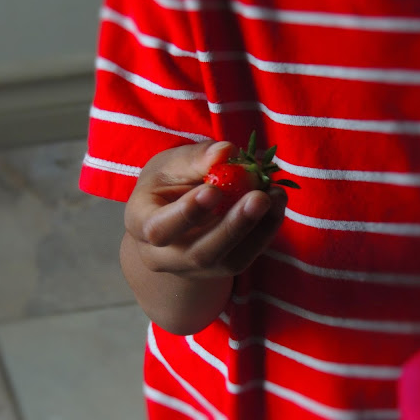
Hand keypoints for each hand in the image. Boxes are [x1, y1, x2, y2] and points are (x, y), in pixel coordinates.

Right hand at [123, 140, 288, 278]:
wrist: (172, 216)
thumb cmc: (167, 184)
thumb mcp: (170, 164)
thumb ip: (195, 158)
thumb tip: (225, 151)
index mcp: (141, 224)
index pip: (158, 229)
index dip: (186, 214)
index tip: (213, 190)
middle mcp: (165, 256)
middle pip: (200, 253)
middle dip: (232, 226)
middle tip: (259, 196)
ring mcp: (195, 268)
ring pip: (228, 260)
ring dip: (257, 228)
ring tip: (275, 194)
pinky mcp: (223, 268)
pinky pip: (248, 256)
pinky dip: (267, 229)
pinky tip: (278, 203)